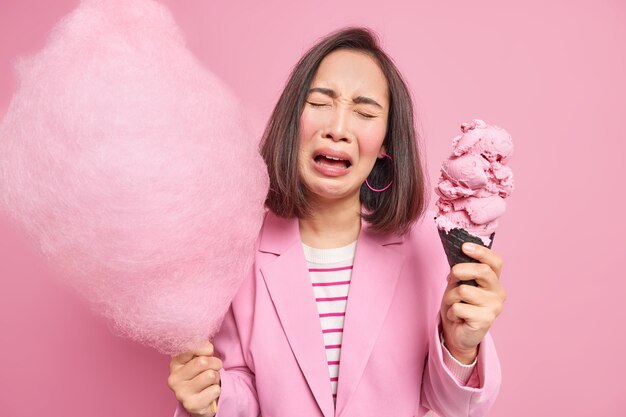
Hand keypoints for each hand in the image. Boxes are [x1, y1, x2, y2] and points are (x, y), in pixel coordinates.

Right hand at [168, 341, 222, 416]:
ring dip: (215, 377)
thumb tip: (208, 346)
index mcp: (175, 363)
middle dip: (215, 363)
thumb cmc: (201, 375)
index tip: (209, 351)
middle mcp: (174, 378)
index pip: (191, 347)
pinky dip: (216, 390)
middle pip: (202, 362)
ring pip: (210, 375)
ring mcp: (181, 393)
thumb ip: (202, 348)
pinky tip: (208, 392)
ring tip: (209, 381)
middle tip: (215, 367)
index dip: (206, 347)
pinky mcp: (191, 405)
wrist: (201, 400)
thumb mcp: (200, 358)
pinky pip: (214, 390)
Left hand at [440, 242, 505, 363]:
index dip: (481, 252)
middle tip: (452, 276)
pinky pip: (459, 307)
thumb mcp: (458, 284)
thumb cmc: (459, 305)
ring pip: (464, 290)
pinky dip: (451, 311)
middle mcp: (498, 293)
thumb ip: (461, 271)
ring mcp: (494, 307)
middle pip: (482, 271)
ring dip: (451, 296)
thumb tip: (456, 257)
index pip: (495, 262)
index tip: (464, 247)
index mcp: (493, 281)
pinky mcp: (485, 320)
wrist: (457, 333)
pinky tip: (457, 317)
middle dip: (461, 270)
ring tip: (453, 304)